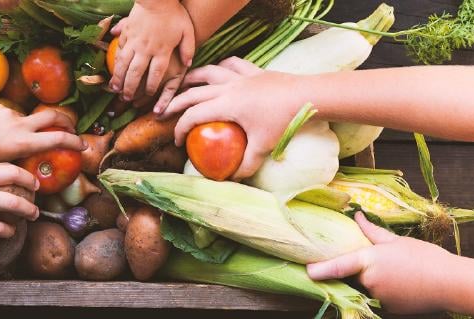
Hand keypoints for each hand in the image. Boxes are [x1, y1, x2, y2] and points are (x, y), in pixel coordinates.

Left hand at [0, 105, 86, 166]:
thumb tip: (28, 172)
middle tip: (71, 130)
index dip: (75, 141)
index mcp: (23, 143)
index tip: (84, 145)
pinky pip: (11, 115)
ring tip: (20, 140)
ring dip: (32, 127)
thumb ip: (16, 164)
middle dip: (66, 122)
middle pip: (54, 117)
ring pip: (30, 118)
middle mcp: (21, 125)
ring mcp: (10, 113)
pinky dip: (12, 124)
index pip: (58, 138)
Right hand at [109, 0, 194, 100]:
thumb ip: (188, 48)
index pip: (156, 74)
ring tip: (115, 89)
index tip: (148, 95)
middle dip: (131, 88)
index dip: (151, 87)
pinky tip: (113, 70)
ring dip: (119, 79)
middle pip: (136, 74)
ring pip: (124, 65)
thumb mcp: (187, 31)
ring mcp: (134, 41)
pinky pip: (119, 51)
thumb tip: (188, 64)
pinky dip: (116, 62)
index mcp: (162, 51)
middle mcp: (146, 49)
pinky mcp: (126, 33)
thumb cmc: (175, 13)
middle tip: (126, 99)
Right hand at [159, 57, 304, 178]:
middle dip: (175, 102)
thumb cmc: (283, 121)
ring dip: (192, 78)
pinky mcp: (254, 71)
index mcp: (226, 104)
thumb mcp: (263, 147)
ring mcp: (240, 76)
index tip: (178, 140)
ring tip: (183, 84)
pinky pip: (231, 64)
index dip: (180, 128)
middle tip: (165, 112)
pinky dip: (221, 66)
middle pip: (193, 92)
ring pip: (208, 71)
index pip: (193, 115)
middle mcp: (228, 87)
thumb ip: (246, 165)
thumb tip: (233, 180)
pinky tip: (218, 71)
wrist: (308, 95)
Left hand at [307, 212, 453, 314]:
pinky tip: (402, 282)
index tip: (306, 269)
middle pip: (351, 276)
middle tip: (378, 261)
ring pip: (366, 287)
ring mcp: (378, 297)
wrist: (451, 283)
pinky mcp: (388, 309)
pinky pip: (378, 297)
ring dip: (372, 280)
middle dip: (355, 270)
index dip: (319, 269)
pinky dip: (384, 290)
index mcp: (368, 261)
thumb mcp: (396, 241)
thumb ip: (371, 232)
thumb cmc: (425, 257)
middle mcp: (369, 281)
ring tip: (396, 271)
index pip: (337, 265)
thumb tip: (355, 216)